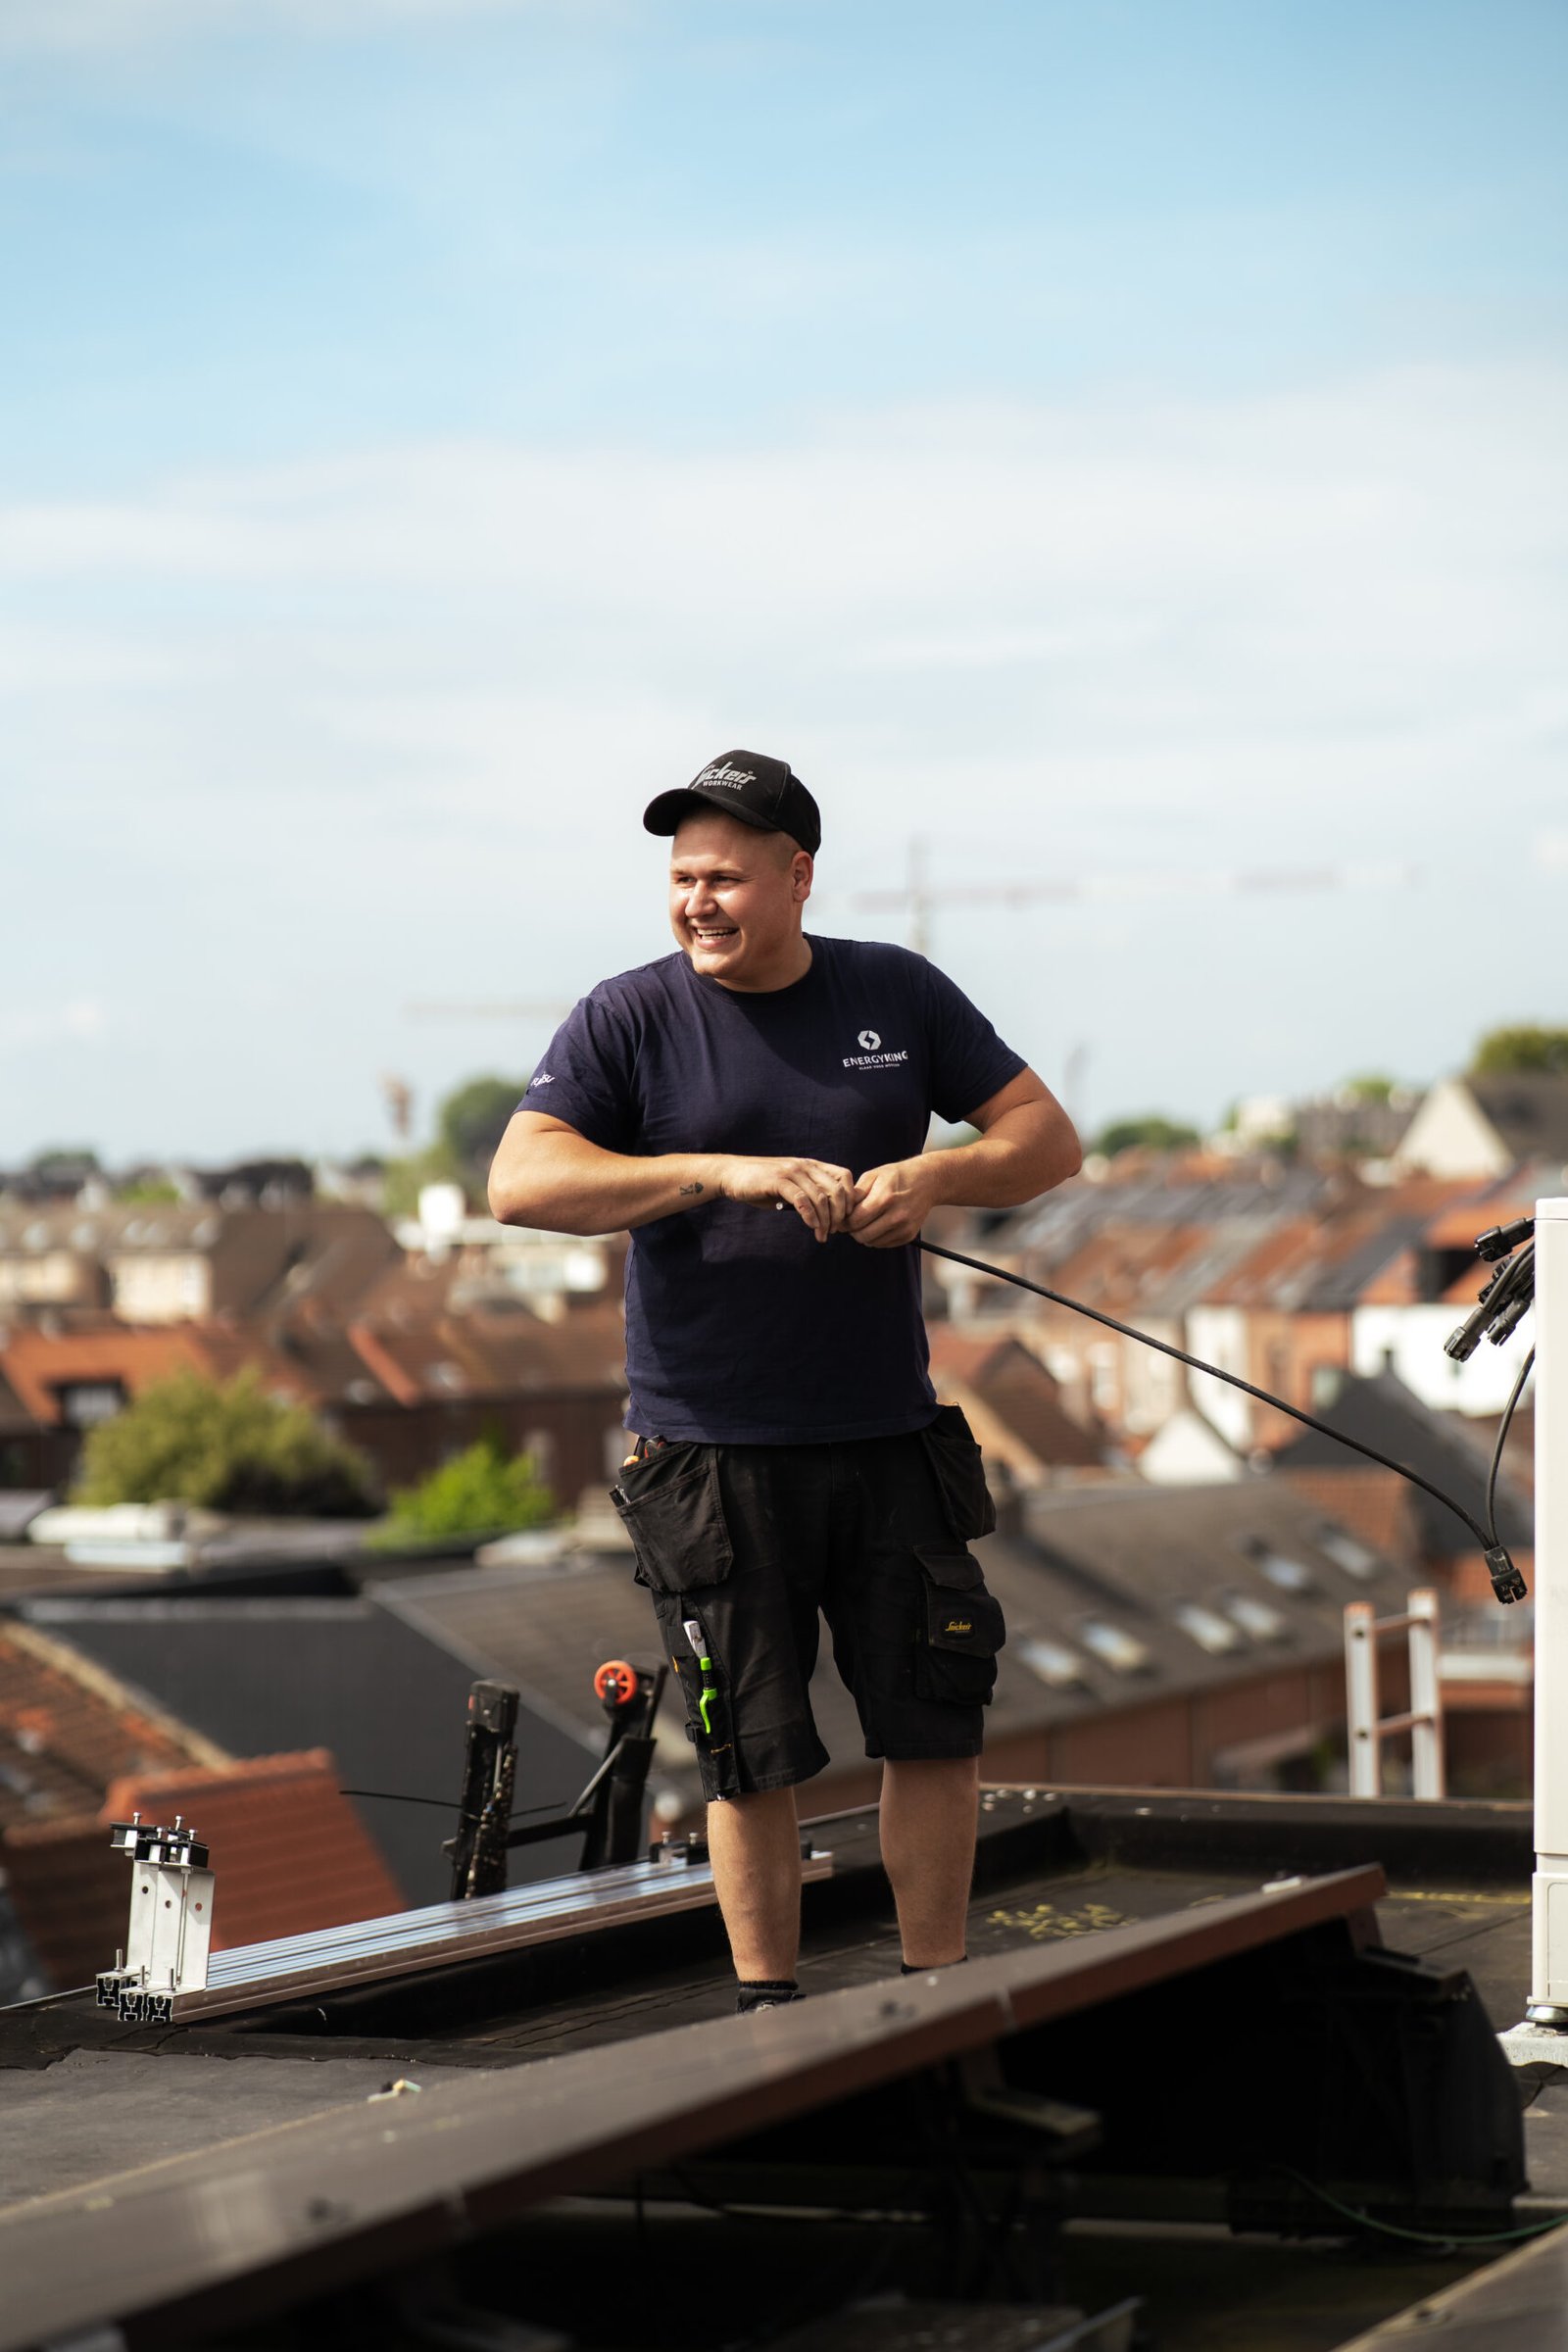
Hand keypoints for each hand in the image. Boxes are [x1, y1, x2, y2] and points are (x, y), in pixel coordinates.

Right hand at [718, 1154, 855, 1242]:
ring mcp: (792, 1171)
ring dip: (825, 1221)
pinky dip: (810, 1216)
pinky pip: (802, 1200)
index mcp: (812, 1165)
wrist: (732, 1174)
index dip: (850, 1199)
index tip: (844, 1218)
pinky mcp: (779, 1180)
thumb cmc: (762, 1184)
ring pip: (821, 1198)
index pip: (844, 1177)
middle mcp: (805, 1166)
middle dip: (839, 1215)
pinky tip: (811, 1227)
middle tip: (834, 1231)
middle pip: (837, 1190)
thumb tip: (829, 1215)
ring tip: (822, 1236)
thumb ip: (808, 1194)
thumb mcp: (790, 1186)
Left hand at [846, 1157, 940, 1247]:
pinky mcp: (908, 1235)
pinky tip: (879, 1224)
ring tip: (867, 1221)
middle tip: (853, 1222)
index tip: (843, 1218)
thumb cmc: (897, 1176)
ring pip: (872, 1242)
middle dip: (853, 1230)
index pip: (855, 1221)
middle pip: (862, 1235)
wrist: (927, 1181)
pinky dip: (876, 1237)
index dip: (845, 1221)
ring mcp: (904, 1227)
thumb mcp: (874, 1176)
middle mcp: (896, 1216)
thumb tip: (842, 1211)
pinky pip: (883, 1244)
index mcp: (884, 1198)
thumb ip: (856, 1193)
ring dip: (865, 1234)